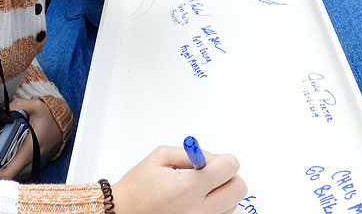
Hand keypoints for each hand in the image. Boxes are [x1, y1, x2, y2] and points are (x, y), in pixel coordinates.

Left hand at [0, 98, 63, 180]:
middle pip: (3, 178)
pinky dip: (3, 167)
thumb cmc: (49, 119)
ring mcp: (31, 167)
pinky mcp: (31, 167)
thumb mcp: (37, 106)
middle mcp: (29, 164)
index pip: (6, 174)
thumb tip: (5, 108)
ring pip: (8, 176)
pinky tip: (0, 155)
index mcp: (28, 153)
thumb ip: (20, 104)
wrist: (62, 128)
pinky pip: (14, 173)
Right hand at [113, 146, 246, 213]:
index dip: (225, 160)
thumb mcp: (160, 157)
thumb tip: (213, 157)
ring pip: (232, 205)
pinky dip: (216, 208)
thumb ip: (191, 153)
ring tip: (200, 190)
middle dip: (229, 176)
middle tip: (213, 174)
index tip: (215, 161)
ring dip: (223, 194)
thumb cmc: (138, 187)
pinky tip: (198, 202)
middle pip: (238, 189)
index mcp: (188, 188)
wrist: (123, 213)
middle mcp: (198, 210)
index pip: (229, 168)